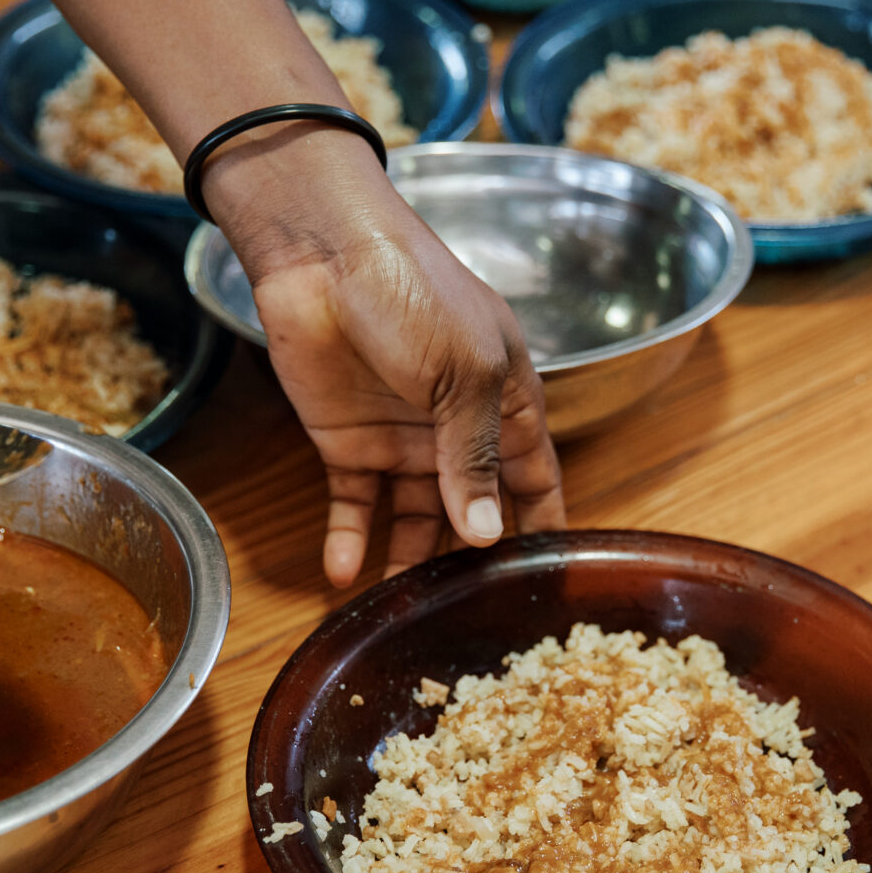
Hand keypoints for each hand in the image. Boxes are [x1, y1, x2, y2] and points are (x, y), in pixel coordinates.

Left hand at [220, 130, 565, 586]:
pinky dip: (350, 540)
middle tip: (471, 617)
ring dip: (410, 563)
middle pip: (475, 510)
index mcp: (507, 402)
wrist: (322, 255)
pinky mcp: (347, 444)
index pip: (536, 477)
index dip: (544, 525)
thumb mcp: (466, 374)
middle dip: (474, 561)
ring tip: (403, 611)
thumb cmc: (414, 292)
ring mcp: (402, 439)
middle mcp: (457, 429)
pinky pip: (355, 506)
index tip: (549, 582)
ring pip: (415, 521)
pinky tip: (345, 576)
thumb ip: (475, 456)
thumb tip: (489, 533)